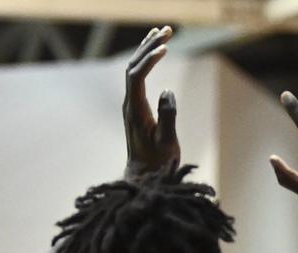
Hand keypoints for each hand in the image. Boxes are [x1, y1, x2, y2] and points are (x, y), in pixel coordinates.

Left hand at [123, 26, 179, 178]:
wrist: (143, 178)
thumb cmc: (157, 164)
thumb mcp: (167, 143)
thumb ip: (167, 117)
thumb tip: (167, 92)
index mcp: (136, 111)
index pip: (137, 77)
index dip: (150, 60)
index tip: (166, 47)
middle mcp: (130, 105)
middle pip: (134, 67)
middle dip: (149, 46)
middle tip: (167, 29)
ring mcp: (131, 106)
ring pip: (134, 70)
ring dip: (146, 50)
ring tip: (161, 32)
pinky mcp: (136, 108)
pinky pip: (137, 78)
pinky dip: (146, 62)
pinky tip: (155, 53)